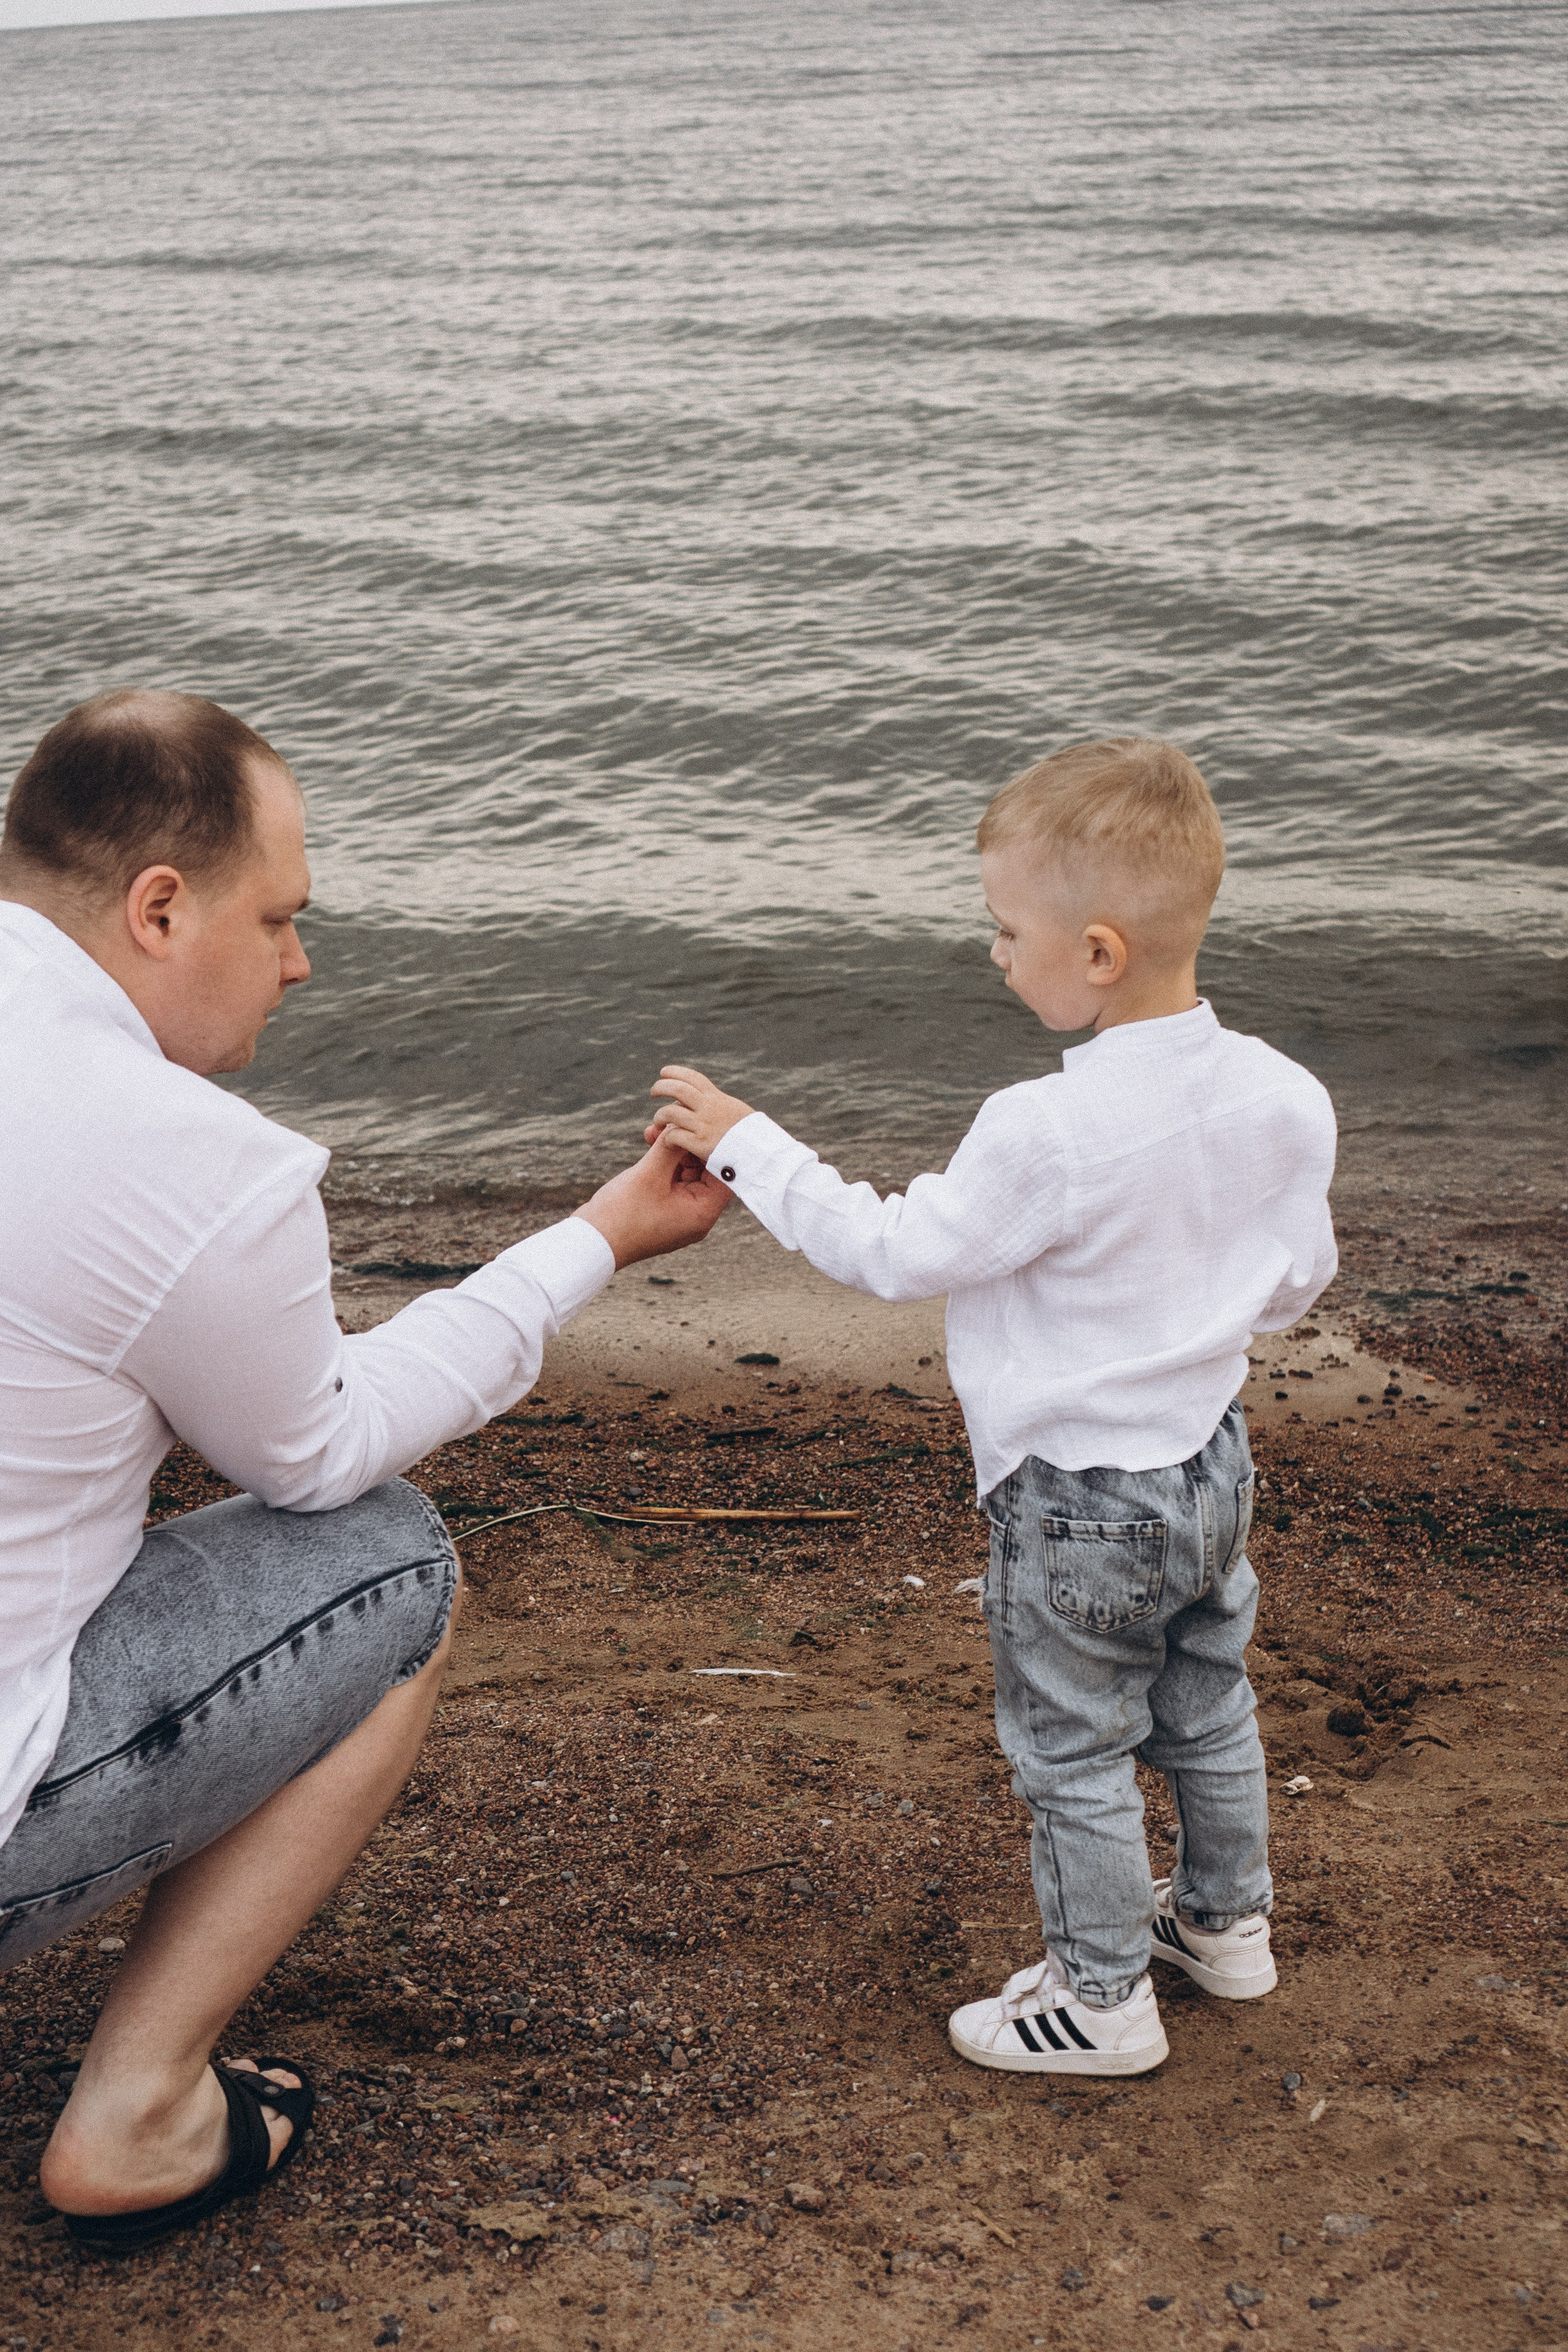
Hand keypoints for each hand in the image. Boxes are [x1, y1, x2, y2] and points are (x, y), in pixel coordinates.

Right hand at [573, 1138, 732, 1269]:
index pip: (725, 1174)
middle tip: (675, 1122)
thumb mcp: (650, 1174)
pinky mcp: (664, 1207)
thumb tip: (685, 1124)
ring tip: (655, 1130)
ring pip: (688, 1171)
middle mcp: (696, 1214)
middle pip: (707, 1171)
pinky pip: (672, 1178)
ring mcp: (680, 1211)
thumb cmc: (622, 1214)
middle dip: (690, 1144)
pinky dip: (663, 1161)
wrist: (592, 1242)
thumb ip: (670, 1147)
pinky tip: (650, 1141)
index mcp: (702, 1212)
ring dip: (674, 1149)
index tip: (708, 1123)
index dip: (717, 1145)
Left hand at [647, 1065, 754, 1163]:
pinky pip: (674, 1136)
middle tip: (654, 1092)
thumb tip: (707, 1100)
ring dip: (659, 1116)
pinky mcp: (701, 1144)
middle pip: (677, 1089)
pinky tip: (669, 1142)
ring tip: (657, 1122)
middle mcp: (709, 1108)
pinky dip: (667, 1138)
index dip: (675, 1072)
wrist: (761, 1151)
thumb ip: (719, 1105)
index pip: (693, 1078)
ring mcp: (703, 1125)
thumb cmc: (750, 1134)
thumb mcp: (736, 1111)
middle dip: (661, 1087)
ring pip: (670, 1112)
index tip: (664, 1072)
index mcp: (717, 1098)